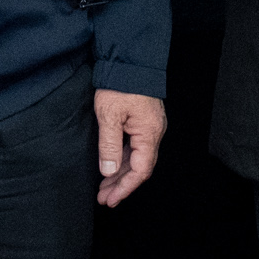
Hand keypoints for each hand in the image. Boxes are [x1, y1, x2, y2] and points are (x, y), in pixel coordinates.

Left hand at [95, 89, 166, 206]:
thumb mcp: (109, 115)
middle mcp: (154, 132)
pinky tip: (111, 166)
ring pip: (137, 158)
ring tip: (104, 187)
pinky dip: (122, 159)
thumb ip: (109, 145)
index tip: (110, 199)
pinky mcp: (144, 121)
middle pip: (139, 167)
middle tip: (104, 198)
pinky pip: (135, 147)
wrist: (129, 59)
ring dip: (120, 174)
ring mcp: (150, 127)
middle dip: (121, 184)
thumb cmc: (120, 84)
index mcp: (149, 133)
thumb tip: (109, 171)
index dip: (125, 188)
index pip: (140, 170)